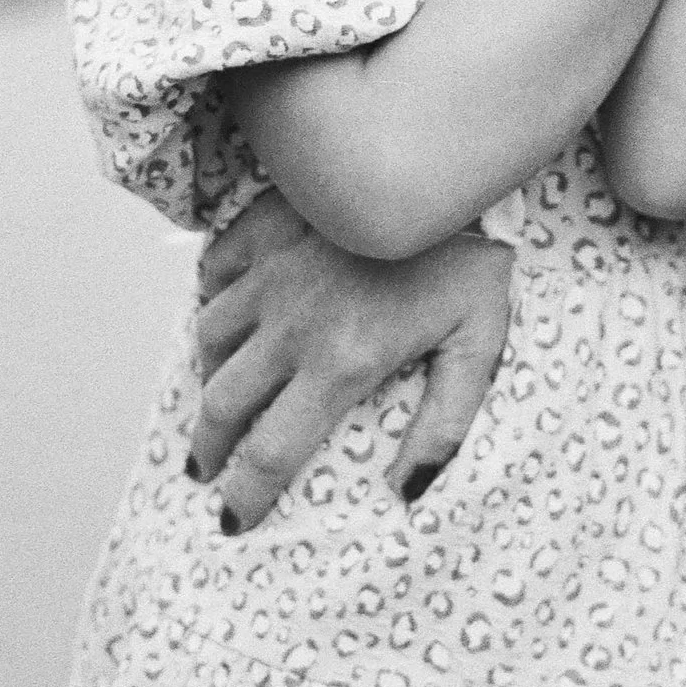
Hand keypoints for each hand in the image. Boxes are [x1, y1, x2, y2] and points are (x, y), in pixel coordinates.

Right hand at [192, 189, 513, 531]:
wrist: (445, 166)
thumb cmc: (472, 260)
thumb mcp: (478, 349)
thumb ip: (443, 427)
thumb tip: (407, 491)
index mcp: (341, 363)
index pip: (272, 452)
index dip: (247, 496)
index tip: (235, 520)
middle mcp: (291, 325)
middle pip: (222, 406)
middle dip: (208, 448)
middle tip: (207, 468)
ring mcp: (269, 274)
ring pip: (209, 341)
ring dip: (210, 378)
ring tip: (221, 397)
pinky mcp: (260, 230)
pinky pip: (214, 276)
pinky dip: (213, 304)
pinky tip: (229, 318)